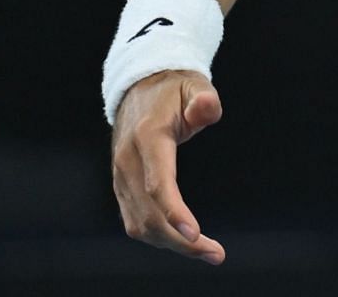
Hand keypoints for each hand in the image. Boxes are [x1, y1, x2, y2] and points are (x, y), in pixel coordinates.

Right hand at [109, 70, 225, 264]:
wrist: (140, 88)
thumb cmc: (175, 90)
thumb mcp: (194, 84)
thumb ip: (203, 98)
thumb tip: (207, 109)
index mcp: (147, 138)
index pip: (158, 182)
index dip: (174, 211)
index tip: (195, 234)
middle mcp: (128, 162)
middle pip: (150, 214)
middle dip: (182, 241)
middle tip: (216, 254)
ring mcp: (120, 177)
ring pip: (140, 225)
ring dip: (172, 244)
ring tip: (208, 252)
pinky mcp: (122, 187)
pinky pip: (136, 221)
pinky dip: (158, 238)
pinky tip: (184, 242)